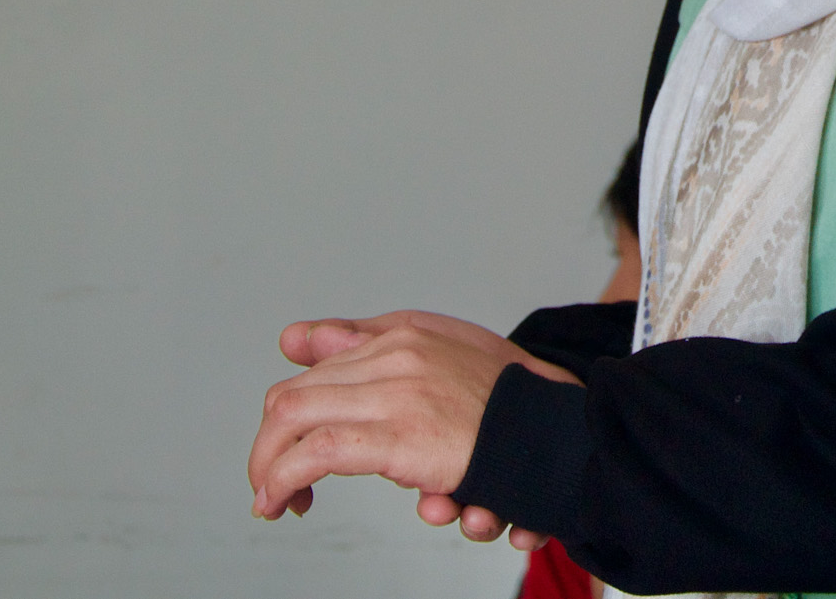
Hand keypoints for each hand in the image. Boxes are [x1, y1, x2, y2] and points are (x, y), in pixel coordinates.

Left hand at [248, 309, 576, 527]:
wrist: (563, 428)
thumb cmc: (515, 400)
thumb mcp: (447, 355)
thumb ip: (375, 346)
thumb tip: (297, 339)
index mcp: (406, 333)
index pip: (321, 363)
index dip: (293, 408)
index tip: (288, 442)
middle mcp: (396, 355)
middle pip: (296, 394)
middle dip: (272, 445)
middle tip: (272, 483)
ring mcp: (396, 394)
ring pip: (295, 420)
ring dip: (271, 469)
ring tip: (273, 501)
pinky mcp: (399, 437)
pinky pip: (317, 452)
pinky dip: (285, 478)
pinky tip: (283, 502)